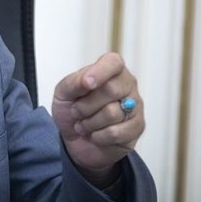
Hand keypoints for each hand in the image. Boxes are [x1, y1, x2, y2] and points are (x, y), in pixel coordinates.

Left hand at [51, 52, 144, 187]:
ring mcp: (135, 105)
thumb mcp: (63, 93)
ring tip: (83, 125)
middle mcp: (127, 84)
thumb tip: (87, 80)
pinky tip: (95, 135)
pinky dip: (98, 137)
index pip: (113, 62)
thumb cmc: (71, 110)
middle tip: (75, 112)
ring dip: (89, 123)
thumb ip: (73, 83)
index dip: (100, 72)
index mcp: (110, 69)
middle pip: (111, 90)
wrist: (74, 139)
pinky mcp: (137, 127)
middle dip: (85, 105)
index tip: (86, 84)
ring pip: (112, 113)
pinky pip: (116, 132)